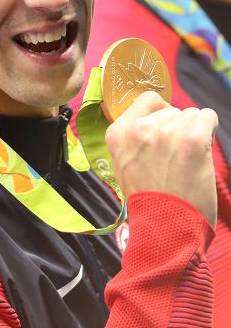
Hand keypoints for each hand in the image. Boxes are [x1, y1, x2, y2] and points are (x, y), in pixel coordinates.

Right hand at [104, 91, 217, 226]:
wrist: (165, 228)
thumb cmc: (149, 200)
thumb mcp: (124, 164)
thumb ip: (132, 139)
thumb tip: (156, 119)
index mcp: (118, 133)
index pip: (147, 100)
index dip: (161, 114)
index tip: (165, 131)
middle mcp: (139, 128)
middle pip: (171, 110)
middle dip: (177, 128)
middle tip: (174, 158)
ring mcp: (165, 132)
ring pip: (191, 115)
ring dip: (193, 133)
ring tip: (185, 161)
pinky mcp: (191, 138)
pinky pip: (208, 116)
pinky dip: (209, 129)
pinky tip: (202, 151)